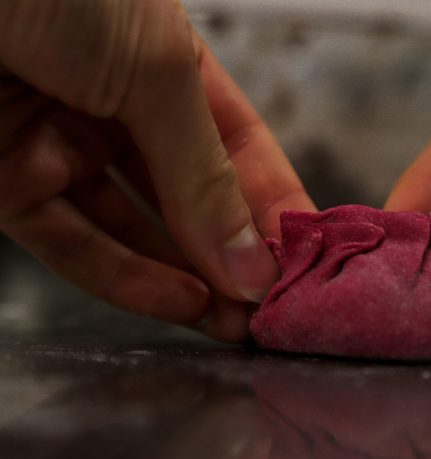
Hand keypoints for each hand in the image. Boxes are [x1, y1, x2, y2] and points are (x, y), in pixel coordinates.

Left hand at [0, 1, 314, 339]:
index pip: (241, 150)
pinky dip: (128, 279)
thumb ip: (202, 171)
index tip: (304, 258)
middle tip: (272, 307)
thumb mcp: (156, 70)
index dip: (276, 204)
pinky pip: (75, 243)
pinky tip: (181, 302)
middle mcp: (122, 111)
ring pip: (138, 232)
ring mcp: (64, 147)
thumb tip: (251, 259)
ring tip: (236, 322)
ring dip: (191, 281)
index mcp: (171, 69)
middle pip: (192, 200)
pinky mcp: (8, 181)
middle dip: (235, 256)